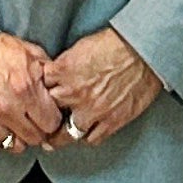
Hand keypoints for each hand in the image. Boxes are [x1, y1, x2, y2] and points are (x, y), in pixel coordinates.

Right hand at [0, 33, 64, 155]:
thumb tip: (61, 88)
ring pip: (14, 146)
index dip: (52, 119)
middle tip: (33, 121)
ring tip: (15, 124)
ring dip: (17, 137)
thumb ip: (48, 73)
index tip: (48, 116)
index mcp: (26, 89)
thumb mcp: (30, 52)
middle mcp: (8, 108)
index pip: (51, 124)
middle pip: (35, 139)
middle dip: (37, 130)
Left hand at [39, 27, 162, 147]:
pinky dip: (86, 137)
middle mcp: (74, 93)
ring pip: (66, 133)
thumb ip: (64, 65)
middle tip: (44, 120)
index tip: (41, 98)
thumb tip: (56, 75)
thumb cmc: (115, 43)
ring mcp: (92, 110)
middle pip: (49, 112)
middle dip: (47, 115)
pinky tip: (85, 133)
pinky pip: (91, 139)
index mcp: (63, 71)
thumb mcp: (80, 46)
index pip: (40, 88)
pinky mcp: (111, 121)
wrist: (143, 51)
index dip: (41, 93)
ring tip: (55, 138)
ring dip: (60, 135)